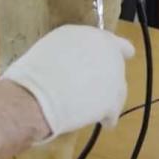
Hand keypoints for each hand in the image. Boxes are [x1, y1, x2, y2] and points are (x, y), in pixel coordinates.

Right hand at [1, 25, 134, 138]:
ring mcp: (114, 78)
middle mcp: (110, 55)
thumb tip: (77, 60)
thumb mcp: (57, 45)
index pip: (120, 45)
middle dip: (105, 78)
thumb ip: (76, 50)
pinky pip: (112, 113)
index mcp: (96, 37)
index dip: (118, 53)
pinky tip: (96, 121)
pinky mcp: (112, 102)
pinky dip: (105, 118)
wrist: (39, 92)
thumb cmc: (38, 67)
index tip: (115, 61)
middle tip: (86, 87)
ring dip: (106, 99)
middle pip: (116, 69)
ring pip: (118, 92)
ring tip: (86, 107)